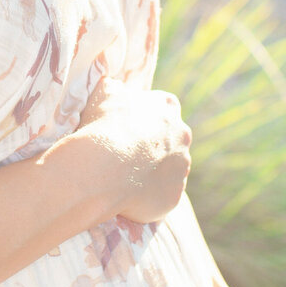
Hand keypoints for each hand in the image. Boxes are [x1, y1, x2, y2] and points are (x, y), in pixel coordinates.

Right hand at [70, 77, 191, 224]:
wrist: (104, 167)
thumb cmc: (102, 125)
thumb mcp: (104, 92)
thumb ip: (116, 90)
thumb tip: (115, 89)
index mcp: (167, 106)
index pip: (163, 107)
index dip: (145, 117)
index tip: (128, 126)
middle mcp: (182, 135)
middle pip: (170, 140)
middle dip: (152, 146)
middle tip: (125, 155)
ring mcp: (181, 168)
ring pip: (168, 170)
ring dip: (152, 173)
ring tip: (123, 179)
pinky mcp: (174, 196)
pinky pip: (161, 196)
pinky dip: (147, 197)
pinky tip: (126, 197)